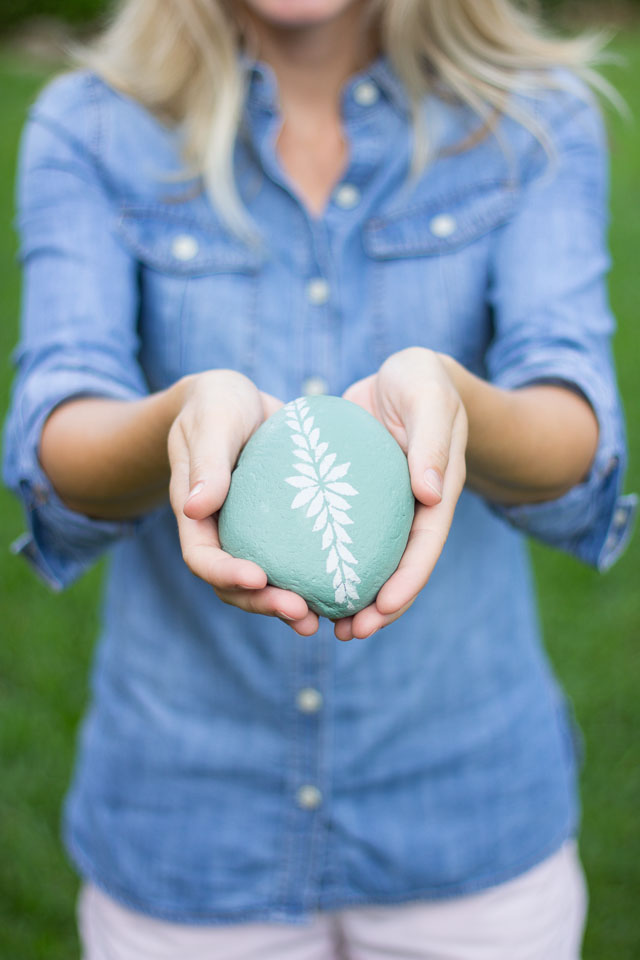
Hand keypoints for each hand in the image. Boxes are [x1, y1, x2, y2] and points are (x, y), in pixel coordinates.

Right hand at [168, 370, 319, 635]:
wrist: (235, 400)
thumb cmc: (216, 405)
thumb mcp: (213, 422)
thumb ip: (207, 461)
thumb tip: (195, 506)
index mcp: (194, 515)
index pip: (202, 558)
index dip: (226, 575)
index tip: (258, 578)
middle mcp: (220, 534)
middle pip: (234, 586)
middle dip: (264, 604)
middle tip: (302, 614)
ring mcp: (249, 537)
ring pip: (263, 585)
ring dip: (287, 605)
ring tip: (320, 619)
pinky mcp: (278, 532)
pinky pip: (292, 562)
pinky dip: (310, 580)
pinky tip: (342, 591)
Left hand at [336, 348, 467, 640]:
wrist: (406, 374)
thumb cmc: (421, 381)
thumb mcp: (428, 398)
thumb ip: (431, 441)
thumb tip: (429, 494)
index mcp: (438, 492)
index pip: (426, 546)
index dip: (408, 582)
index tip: (383, 608)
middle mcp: (414, 508)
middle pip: (400, 568)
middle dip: (380, 607)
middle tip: (349, 633)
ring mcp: (387, 507)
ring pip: (372, 561)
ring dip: (353, 595)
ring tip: (325, 625)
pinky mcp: (359, 499)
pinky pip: (346, 536)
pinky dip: (330, 560)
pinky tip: (302, 579)